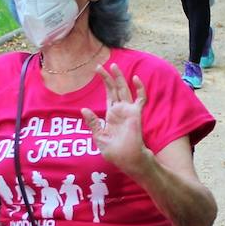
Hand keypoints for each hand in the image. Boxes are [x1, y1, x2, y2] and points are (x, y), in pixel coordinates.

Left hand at [80, 63, 150, 178]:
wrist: (127, 159)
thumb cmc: (115, 152)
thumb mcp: (99, 137)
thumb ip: (93, 123)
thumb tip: (84, 109)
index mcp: (111, 115)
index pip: (108, 94)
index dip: (103, 83)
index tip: (96, 72)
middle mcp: (120, 110)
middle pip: (115, 89)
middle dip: (108, 77)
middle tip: (100, 66)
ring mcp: (128, 111)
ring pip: (124, 89)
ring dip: (119, 78)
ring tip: (113, 66)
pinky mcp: (136, 114)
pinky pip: (140, 99)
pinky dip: (140, 88)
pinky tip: (135, 78)